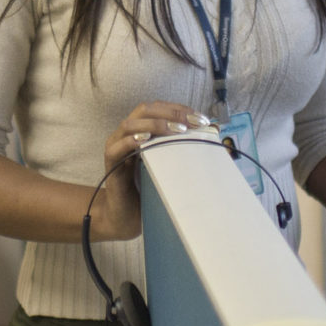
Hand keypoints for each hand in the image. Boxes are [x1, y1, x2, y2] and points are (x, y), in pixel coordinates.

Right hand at [90, 101, 213, 241]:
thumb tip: (214, 132)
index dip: (180, 109)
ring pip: (130, 124)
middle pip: (145, 110)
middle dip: (171, 112)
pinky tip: (146, 140)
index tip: (201, 119)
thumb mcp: (171, 164)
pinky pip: (117, 147)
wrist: (127, 216)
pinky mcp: (110, 163)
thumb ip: (185, 147)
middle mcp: (127, 134)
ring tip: (177, 131)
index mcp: (141, 130)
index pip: (159, 108)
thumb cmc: (150, 188)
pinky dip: (131, 141)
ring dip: (155, 124)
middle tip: (191, 123)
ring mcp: (116, 147)